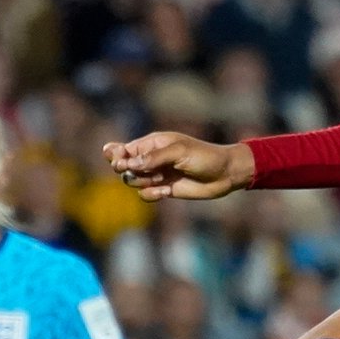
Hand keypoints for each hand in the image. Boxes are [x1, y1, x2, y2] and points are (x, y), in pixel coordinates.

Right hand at [103, 132, 253, 200]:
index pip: (122, 148)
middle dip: (128, 172)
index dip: (115, 155)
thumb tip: (130, 165)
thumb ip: (154, 158)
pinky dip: (152, 195)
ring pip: (133, 182)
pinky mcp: (164, 189)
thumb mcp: (179, 152)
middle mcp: (151, 159)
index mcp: (152, 143)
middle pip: (123, 167)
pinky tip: (166, 192)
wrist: (224, 174)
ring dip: (143, 183)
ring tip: (161, 181)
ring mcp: (157, 174)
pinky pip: (146, 195)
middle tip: (143, 173)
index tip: (121, 162)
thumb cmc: (204, 156)